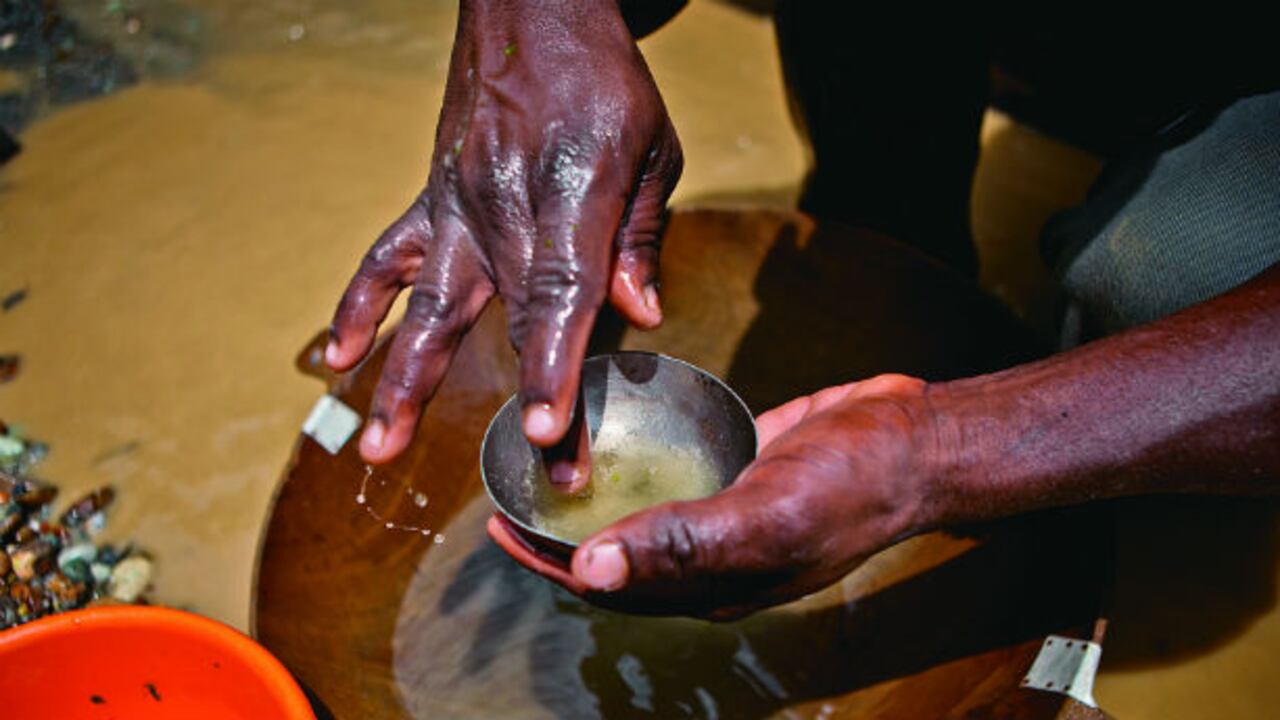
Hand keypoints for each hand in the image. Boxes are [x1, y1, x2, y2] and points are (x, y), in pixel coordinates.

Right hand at [325, 0, 682, 463]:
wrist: (533, 9)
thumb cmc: (605, 81)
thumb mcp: (653, 147)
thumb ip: (642, 236)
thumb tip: (638, 314)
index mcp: (574, 190)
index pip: (564, 293)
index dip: (556, 364)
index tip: (549, 431)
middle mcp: (507, 204)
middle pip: (513, 319)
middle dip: (526, 399)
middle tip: (534, 474)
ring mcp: (459, 203)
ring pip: (430, 303)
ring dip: (404, 378)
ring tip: (381, 447)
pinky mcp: (431, 195)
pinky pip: (387, 257)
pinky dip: (357, 306)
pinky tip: (334, 358)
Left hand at [488, 374, 940, 618]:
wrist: (916, 439)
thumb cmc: (852, 484)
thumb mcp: (765, 517)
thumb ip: (682, 544)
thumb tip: (591, 574)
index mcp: (712, 582)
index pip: (611, 586)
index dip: (552, 565)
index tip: (501, 527)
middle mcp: (713, 554)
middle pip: (618, 555)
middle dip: (559, 535)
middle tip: (509, 491)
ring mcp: (727, 509)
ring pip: (643, 515)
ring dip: (594, 499)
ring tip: (547, 462)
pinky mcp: (742, 466)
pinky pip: (677, 472)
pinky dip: (638, 462)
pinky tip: (615, 432)